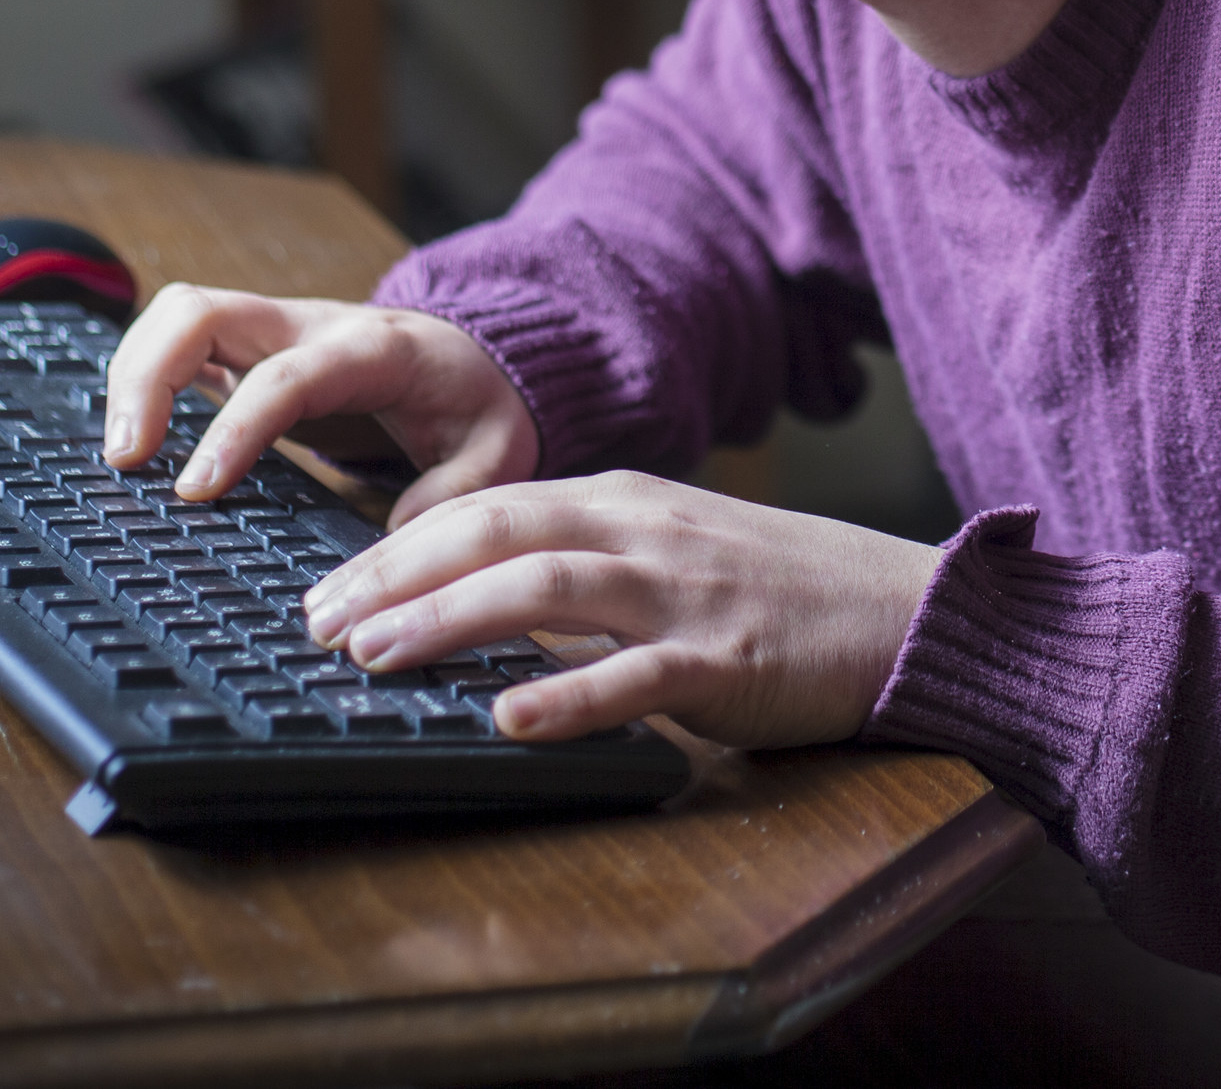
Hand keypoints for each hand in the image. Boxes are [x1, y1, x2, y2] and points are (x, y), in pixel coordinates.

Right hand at [102, 284, 536, 525]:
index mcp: (371, 350)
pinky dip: (142, 375)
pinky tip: (132, 435)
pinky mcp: (248, 348)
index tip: (194, 488)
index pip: (287, 376)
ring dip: (132, 374)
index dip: (235, 426)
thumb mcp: (497, 449)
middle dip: (147, 377)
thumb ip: (457, 492)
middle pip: (203, 311)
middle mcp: (311, 325)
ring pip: (178, 315)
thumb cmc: (477, 401)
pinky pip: (179, 339)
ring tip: (118, 457)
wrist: (476, 353)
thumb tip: (398, 538)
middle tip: (124, 462)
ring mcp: (273, 329)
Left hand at [301, 473, 938, 749]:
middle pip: (497, 532)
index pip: (489, 505)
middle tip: (315, 620)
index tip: (326, 588)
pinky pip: (635, 677)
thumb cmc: (784, 589)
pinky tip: (506, 719)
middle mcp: (646, 533)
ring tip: (374, 654)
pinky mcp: (725, 659)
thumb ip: (589, 566)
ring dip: (448, 619)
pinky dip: (566, 696)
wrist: (905, 607)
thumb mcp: (676, 550)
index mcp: (629, 502)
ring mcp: (685, 594)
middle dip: (392, 574)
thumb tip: (478, 608)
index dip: (397, 545)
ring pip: (547, 588)